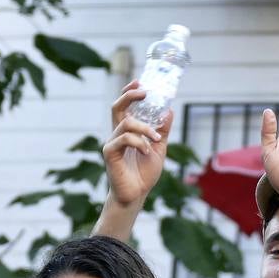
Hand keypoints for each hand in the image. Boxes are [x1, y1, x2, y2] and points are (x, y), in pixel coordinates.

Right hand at [101, 81, 169, 207]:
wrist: (136, 195)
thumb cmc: (144, 174)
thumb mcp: (159, 148)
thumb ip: (162, 130)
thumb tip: (169, 111)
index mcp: (127, 131)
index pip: (124, 106)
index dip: (129, 91)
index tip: (140, 82)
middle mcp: (117, 134)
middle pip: (117, 106)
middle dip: (130, 95)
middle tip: (145, 92)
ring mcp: (112, 142)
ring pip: (126, 122)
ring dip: (145, 128)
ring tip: (156, 139)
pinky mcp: (110, 153)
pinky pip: (124, 139)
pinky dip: (139, 142)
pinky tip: (147, 152)